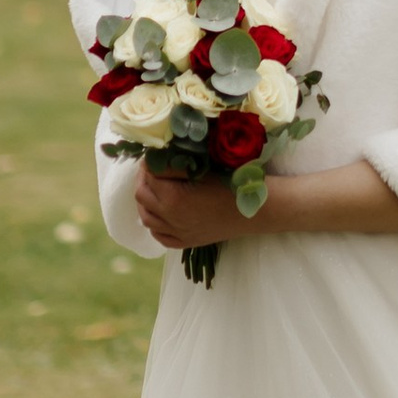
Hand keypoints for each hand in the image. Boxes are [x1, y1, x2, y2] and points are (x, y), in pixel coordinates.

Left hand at [134, 161, 260, 251]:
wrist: (255, 210)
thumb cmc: (232, 183)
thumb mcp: (202, 169)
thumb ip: (175, 165)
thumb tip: (155, 158)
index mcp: (173, 198)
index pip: (148, 177)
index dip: (148, 164)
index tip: (152, 155)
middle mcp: (171, 218)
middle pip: (142, 197)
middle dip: (143, 180)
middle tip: (150, 169)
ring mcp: (178, 233)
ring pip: (147, 219)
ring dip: (145, 202)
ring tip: (152, 189)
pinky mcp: (186, 242)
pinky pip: (160, 236)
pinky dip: (155, 225)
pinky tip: (159, 214)